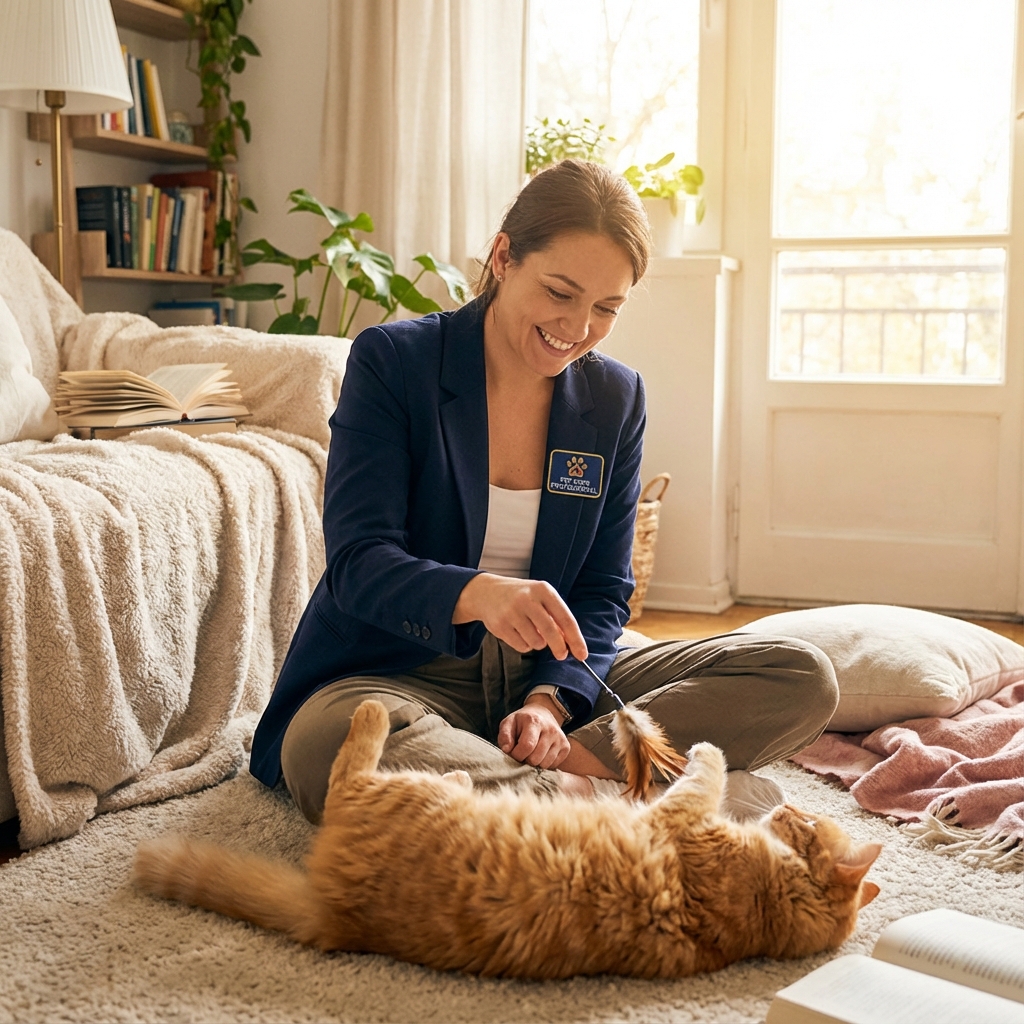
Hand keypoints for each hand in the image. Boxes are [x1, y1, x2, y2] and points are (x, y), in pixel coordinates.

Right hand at [452, 574, 587, 660]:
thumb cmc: (521, 596)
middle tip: (562, 655)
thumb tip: (570, 642)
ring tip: (531, 631)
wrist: (487, 592)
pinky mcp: (499, 625)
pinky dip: (524, 645)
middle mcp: (527, 599)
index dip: (575, 639)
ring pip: (536, 642)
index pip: (565, 618)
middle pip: (550, 631)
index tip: (582, 654)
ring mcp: (511, 612)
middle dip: (559, 647)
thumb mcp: (540, 598)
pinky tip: (518, 632)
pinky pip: (521, 646)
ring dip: (538, 643)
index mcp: (543, 590)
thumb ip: (556, 617)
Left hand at [497, 700, 570, 768]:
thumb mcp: (509, 723)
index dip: (516, 754)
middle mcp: (550, 730)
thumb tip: (507, 750)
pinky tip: (541, 754)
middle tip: (523, 753)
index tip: (513, 752)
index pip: (527, 746)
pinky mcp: (566, 747)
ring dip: (535, 763)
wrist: (542, 713)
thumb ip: (504, 736)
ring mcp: (560, 739)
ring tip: (531, 753)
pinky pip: (553, 766)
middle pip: (536, 758)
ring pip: (545, 765)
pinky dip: (544, 764)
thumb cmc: (522, 722)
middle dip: (525, 760)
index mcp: (535, 721)